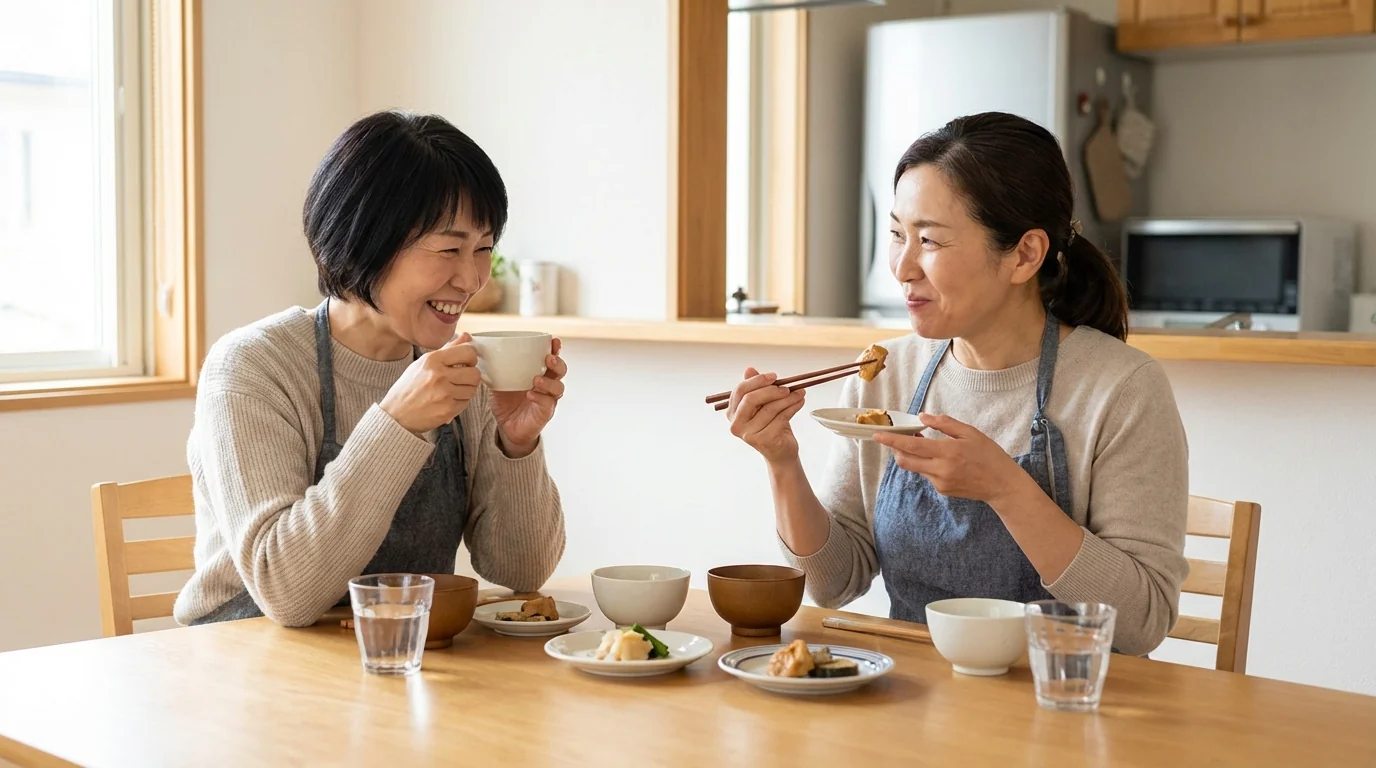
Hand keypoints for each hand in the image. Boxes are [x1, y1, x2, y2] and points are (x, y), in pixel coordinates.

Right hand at [379, 333, 481, 433]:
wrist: (396, 415)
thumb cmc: (409, 388)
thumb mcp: (423, 363)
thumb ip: (448, 349)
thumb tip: (467, 336)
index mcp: (433, 360)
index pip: (468, 352)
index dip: (471, 357)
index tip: (466, 362)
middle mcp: (439, 375)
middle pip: (475, 373)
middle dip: (471, 376)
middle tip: (462, 378)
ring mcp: (444, 394)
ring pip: (472, 389)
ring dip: (466, 390)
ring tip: (453, 390)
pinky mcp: (448, 410)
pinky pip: (466, 402)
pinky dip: (460, 401)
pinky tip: (448, 400)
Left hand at [490, 338, 566, 457]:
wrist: (506, 426)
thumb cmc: (505, 401)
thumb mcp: (498, 380)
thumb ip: (492, 366)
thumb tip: (473, 346)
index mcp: (539, 372)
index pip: (552, 358)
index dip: (555, 349)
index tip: (554, 341)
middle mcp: (547, 385)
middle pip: (561, 371)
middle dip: (557, 363)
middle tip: (548, 359)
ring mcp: (548, 399)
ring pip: (558, 387)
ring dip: (549, 382)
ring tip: (536, 379)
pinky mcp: (544, 413)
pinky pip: (547, 403)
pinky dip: (540, 397)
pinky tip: (530, 394)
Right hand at [726, 367, 806, 464]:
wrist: (781, 451)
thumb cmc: (771, 426)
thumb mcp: (763, 405)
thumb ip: (756, 388)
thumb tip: (749, 369)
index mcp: (732, 413)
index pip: (740, 391)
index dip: (757, 381)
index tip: (774, 376)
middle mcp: (736, 424)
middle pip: (751, 399)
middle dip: (771, 390)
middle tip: (787, 387)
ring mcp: (748, 434)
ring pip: (769, 408)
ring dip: (788, 398)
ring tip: (799, 393)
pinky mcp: (763, 440)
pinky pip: (781, 417)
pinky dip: (793, 407)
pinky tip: (800, 402)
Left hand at [872, 413, 1025, 503]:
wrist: (1002, 485)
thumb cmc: (989, 455)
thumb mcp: (970, 433)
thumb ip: (945, 424)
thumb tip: (923, 417)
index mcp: (947, 452)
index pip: (912, 446)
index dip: (892, 441)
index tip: (877, 435)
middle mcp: (940, 470)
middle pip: (905, 460)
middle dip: (896, 449)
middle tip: (899, 437)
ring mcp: (940, 483)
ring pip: (915, 468)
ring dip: (913, 456)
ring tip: (925, 444)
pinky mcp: (942, 491)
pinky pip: (927, 475)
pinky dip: (927, 465)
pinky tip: (943, 460)